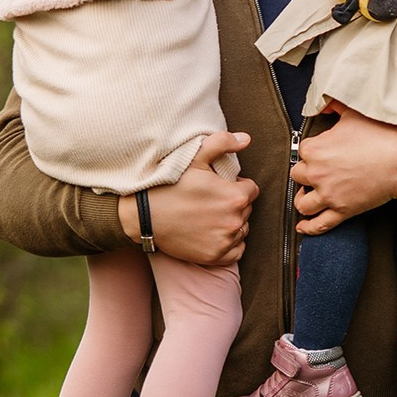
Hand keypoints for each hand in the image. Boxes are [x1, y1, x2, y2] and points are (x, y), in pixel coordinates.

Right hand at [119, 131, 256, 265]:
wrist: (145, 216)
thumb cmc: (170, 185)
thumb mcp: (194, 158)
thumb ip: (222, 143)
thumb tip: (246, 139)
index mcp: (235, 197)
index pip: (251, 190)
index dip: (237, 186)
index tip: (220, 187)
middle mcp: (235, 221)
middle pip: (247, 210)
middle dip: (234, 204)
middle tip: (211, 201)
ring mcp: (225, 241)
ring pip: (242, 230)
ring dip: (232, 223)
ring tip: (210, 216)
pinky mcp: (215, 257)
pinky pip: (236, 251)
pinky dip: (229, 244)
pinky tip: (213, 234)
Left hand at [292, 102, 396, 234]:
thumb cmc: (381, 136)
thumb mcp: (353, 114)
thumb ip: (333, 107)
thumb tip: (323, 106)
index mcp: (315, 149)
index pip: (301, 151)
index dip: (312, 152)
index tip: (321, 152)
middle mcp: (317, 173)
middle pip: (297, 176)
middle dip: (306, 174)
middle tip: (318, 171)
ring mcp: (329, 195)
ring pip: (303, 203)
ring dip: (304, 199)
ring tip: (309, 195)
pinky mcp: (342, 211)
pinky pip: (319, 224)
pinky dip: (309, 227)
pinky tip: (303, 226)